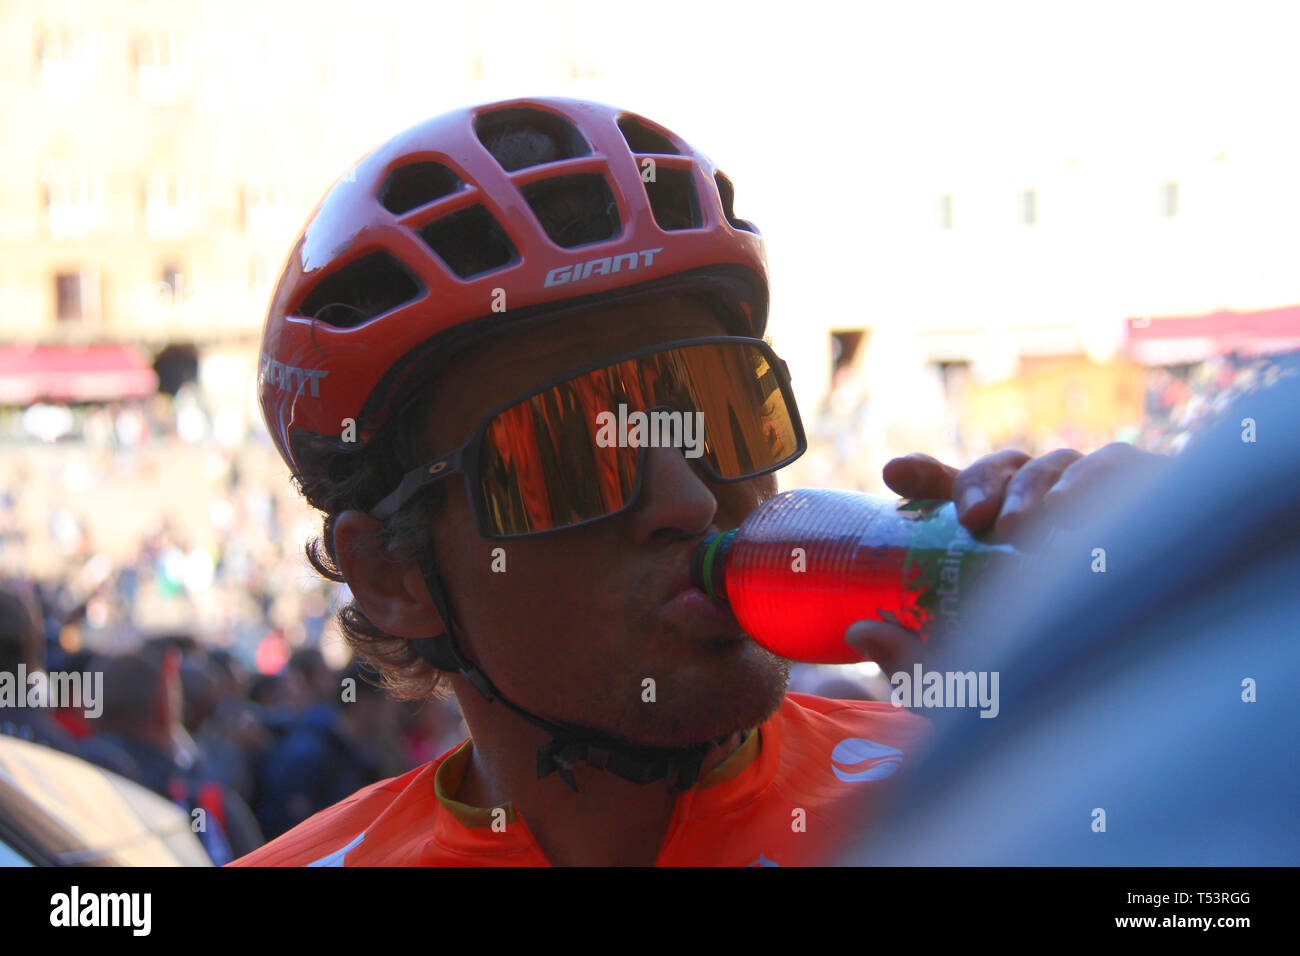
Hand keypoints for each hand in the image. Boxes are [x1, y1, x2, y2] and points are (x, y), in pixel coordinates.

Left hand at [844, 444, 1166, 671]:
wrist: (1149, 699)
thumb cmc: (1057, 686)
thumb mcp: (975, 685)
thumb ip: (916, 664)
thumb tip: (859, 634)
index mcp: (1000, 541)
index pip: (955, 493)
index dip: (924, 475)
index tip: (892, 475)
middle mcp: (1046, 514)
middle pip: (1003, 469)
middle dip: (980, 481)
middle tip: (972, 518)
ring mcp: (1096, 500)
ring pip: (1053, 463)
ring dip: (1032, 488)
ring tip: (1022, 528)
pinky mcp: (1146, 493)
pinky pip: (1114, 464)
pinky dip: (1092, 483)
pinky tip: (1076, 517)